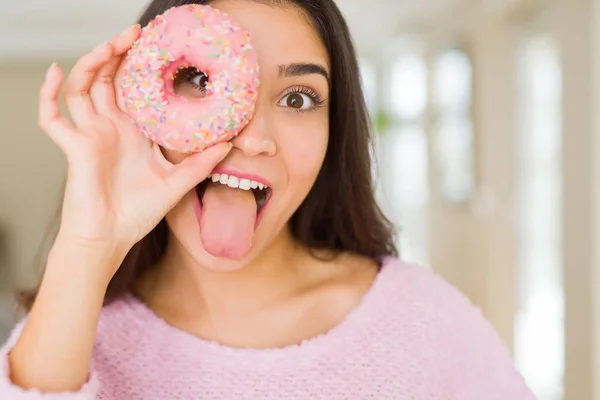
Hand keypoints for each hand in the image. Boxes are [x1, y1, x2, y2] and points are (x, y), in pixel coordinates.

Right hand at [38, 25, 230, 274]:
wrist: (110, 240)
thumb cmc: (138, 214)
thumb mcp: (177, 183)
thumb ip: (201, 163)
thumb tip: (230, 144)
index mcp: (134, 133)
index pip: (135, 90)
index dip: (142, 68)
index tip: (158, 48)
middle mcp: (111, 128)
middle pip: (109, 80)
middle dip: (119, 54)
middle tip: (135, 33)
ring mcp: (90, 135)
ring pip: (84, 87)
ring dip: (93, 63)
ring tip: (111, 44)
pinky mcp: (74, 147)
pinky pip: (52, 116)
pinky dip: (48, 93)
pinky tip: (56, 72)